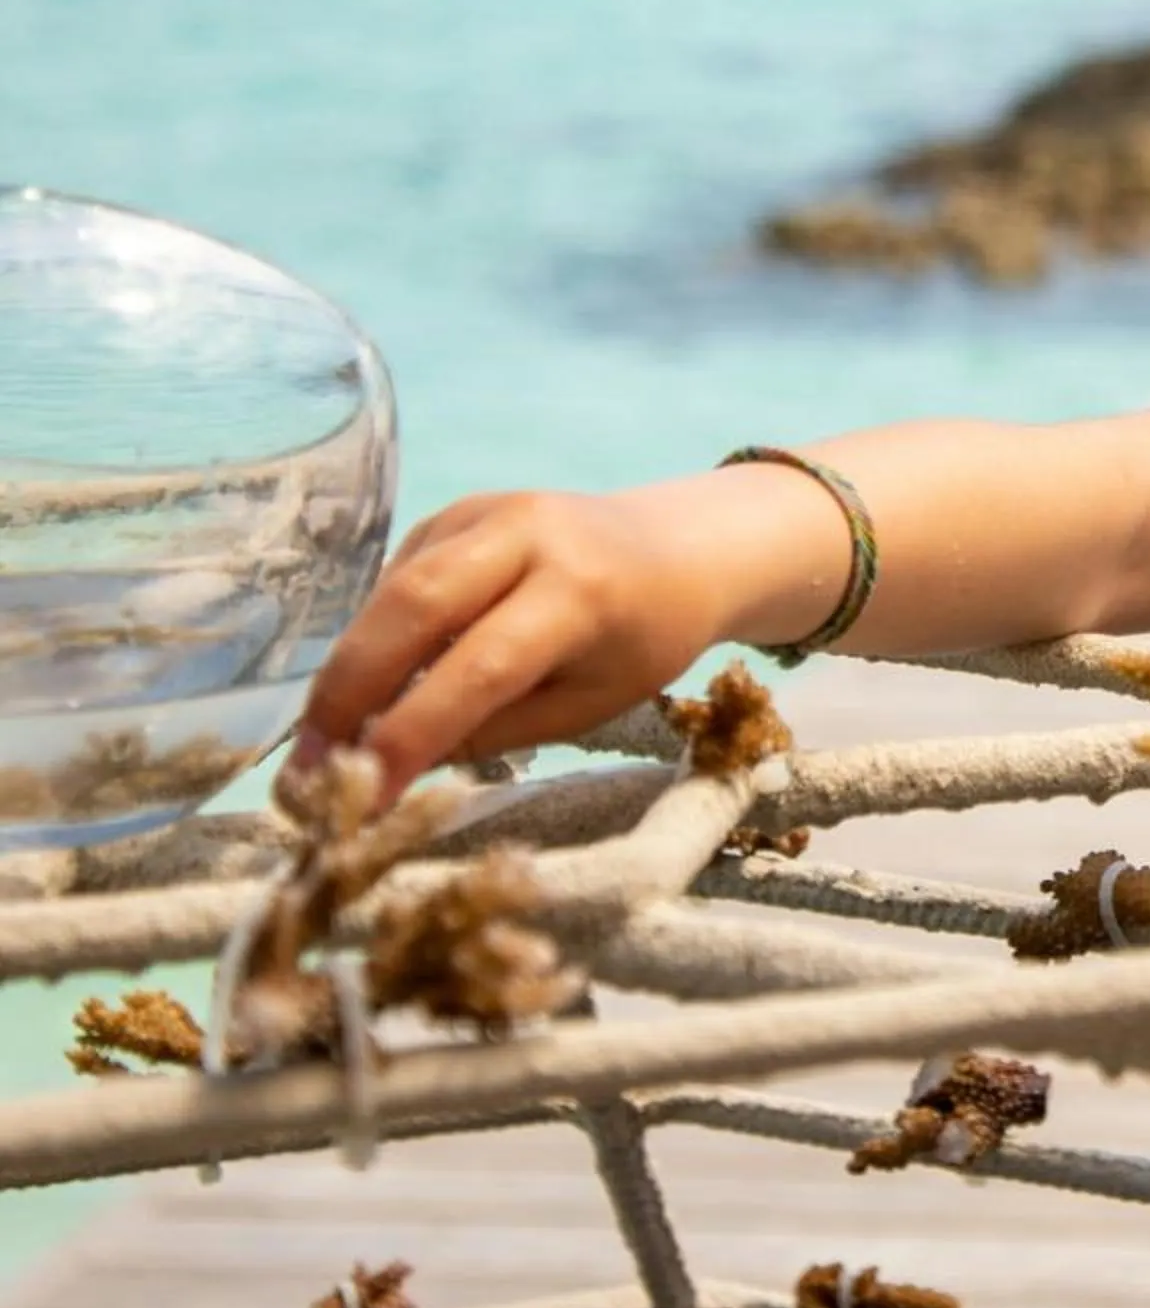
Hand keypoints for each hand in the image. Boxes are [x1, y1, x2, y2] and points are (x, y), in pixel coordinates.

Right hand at [291, 486, 738, 803]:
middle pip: (413, 607)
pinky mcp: (457, 511)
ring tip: (319, 743)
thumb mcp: (591, 702)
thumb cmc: (644, 638)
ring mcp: (487, 511)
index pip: (480, 668)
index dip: (412, 733)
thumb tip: (391, 769)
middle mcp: (530, 535)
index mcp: (582, 591)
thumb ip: (496, 731)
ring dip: (346, 668)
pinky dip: (374, 636)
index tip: (362, 796)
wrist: (683, 545)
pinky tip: (367, 686)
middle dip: (348, 691)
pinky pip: (398, 578)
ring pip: (392, 590)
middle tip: (308, 767)